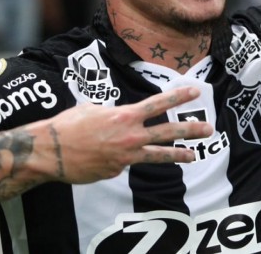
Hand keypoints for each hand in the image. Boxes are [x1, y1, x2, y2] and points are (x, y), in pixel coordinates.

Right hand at [47, 87, 212, 183]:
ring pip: (158, 155)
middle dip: (190, 130)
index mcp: (125, 116)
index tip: (195, 91)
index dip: (178, 97)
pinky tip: (103, 155)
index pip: (158, 104)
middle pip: (167, 132)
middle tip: (208, 128)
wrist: (51, 152)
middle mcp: (130, 136)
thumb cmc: (68, 125)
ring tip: (193, 155)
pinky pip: (124, 162)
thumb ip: (111, 112)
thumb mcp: (92, 109)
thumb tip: (118, 117)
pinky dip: (119, 158)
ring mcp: (125, 156)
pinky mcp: (116, 171)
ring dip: (178, 154)